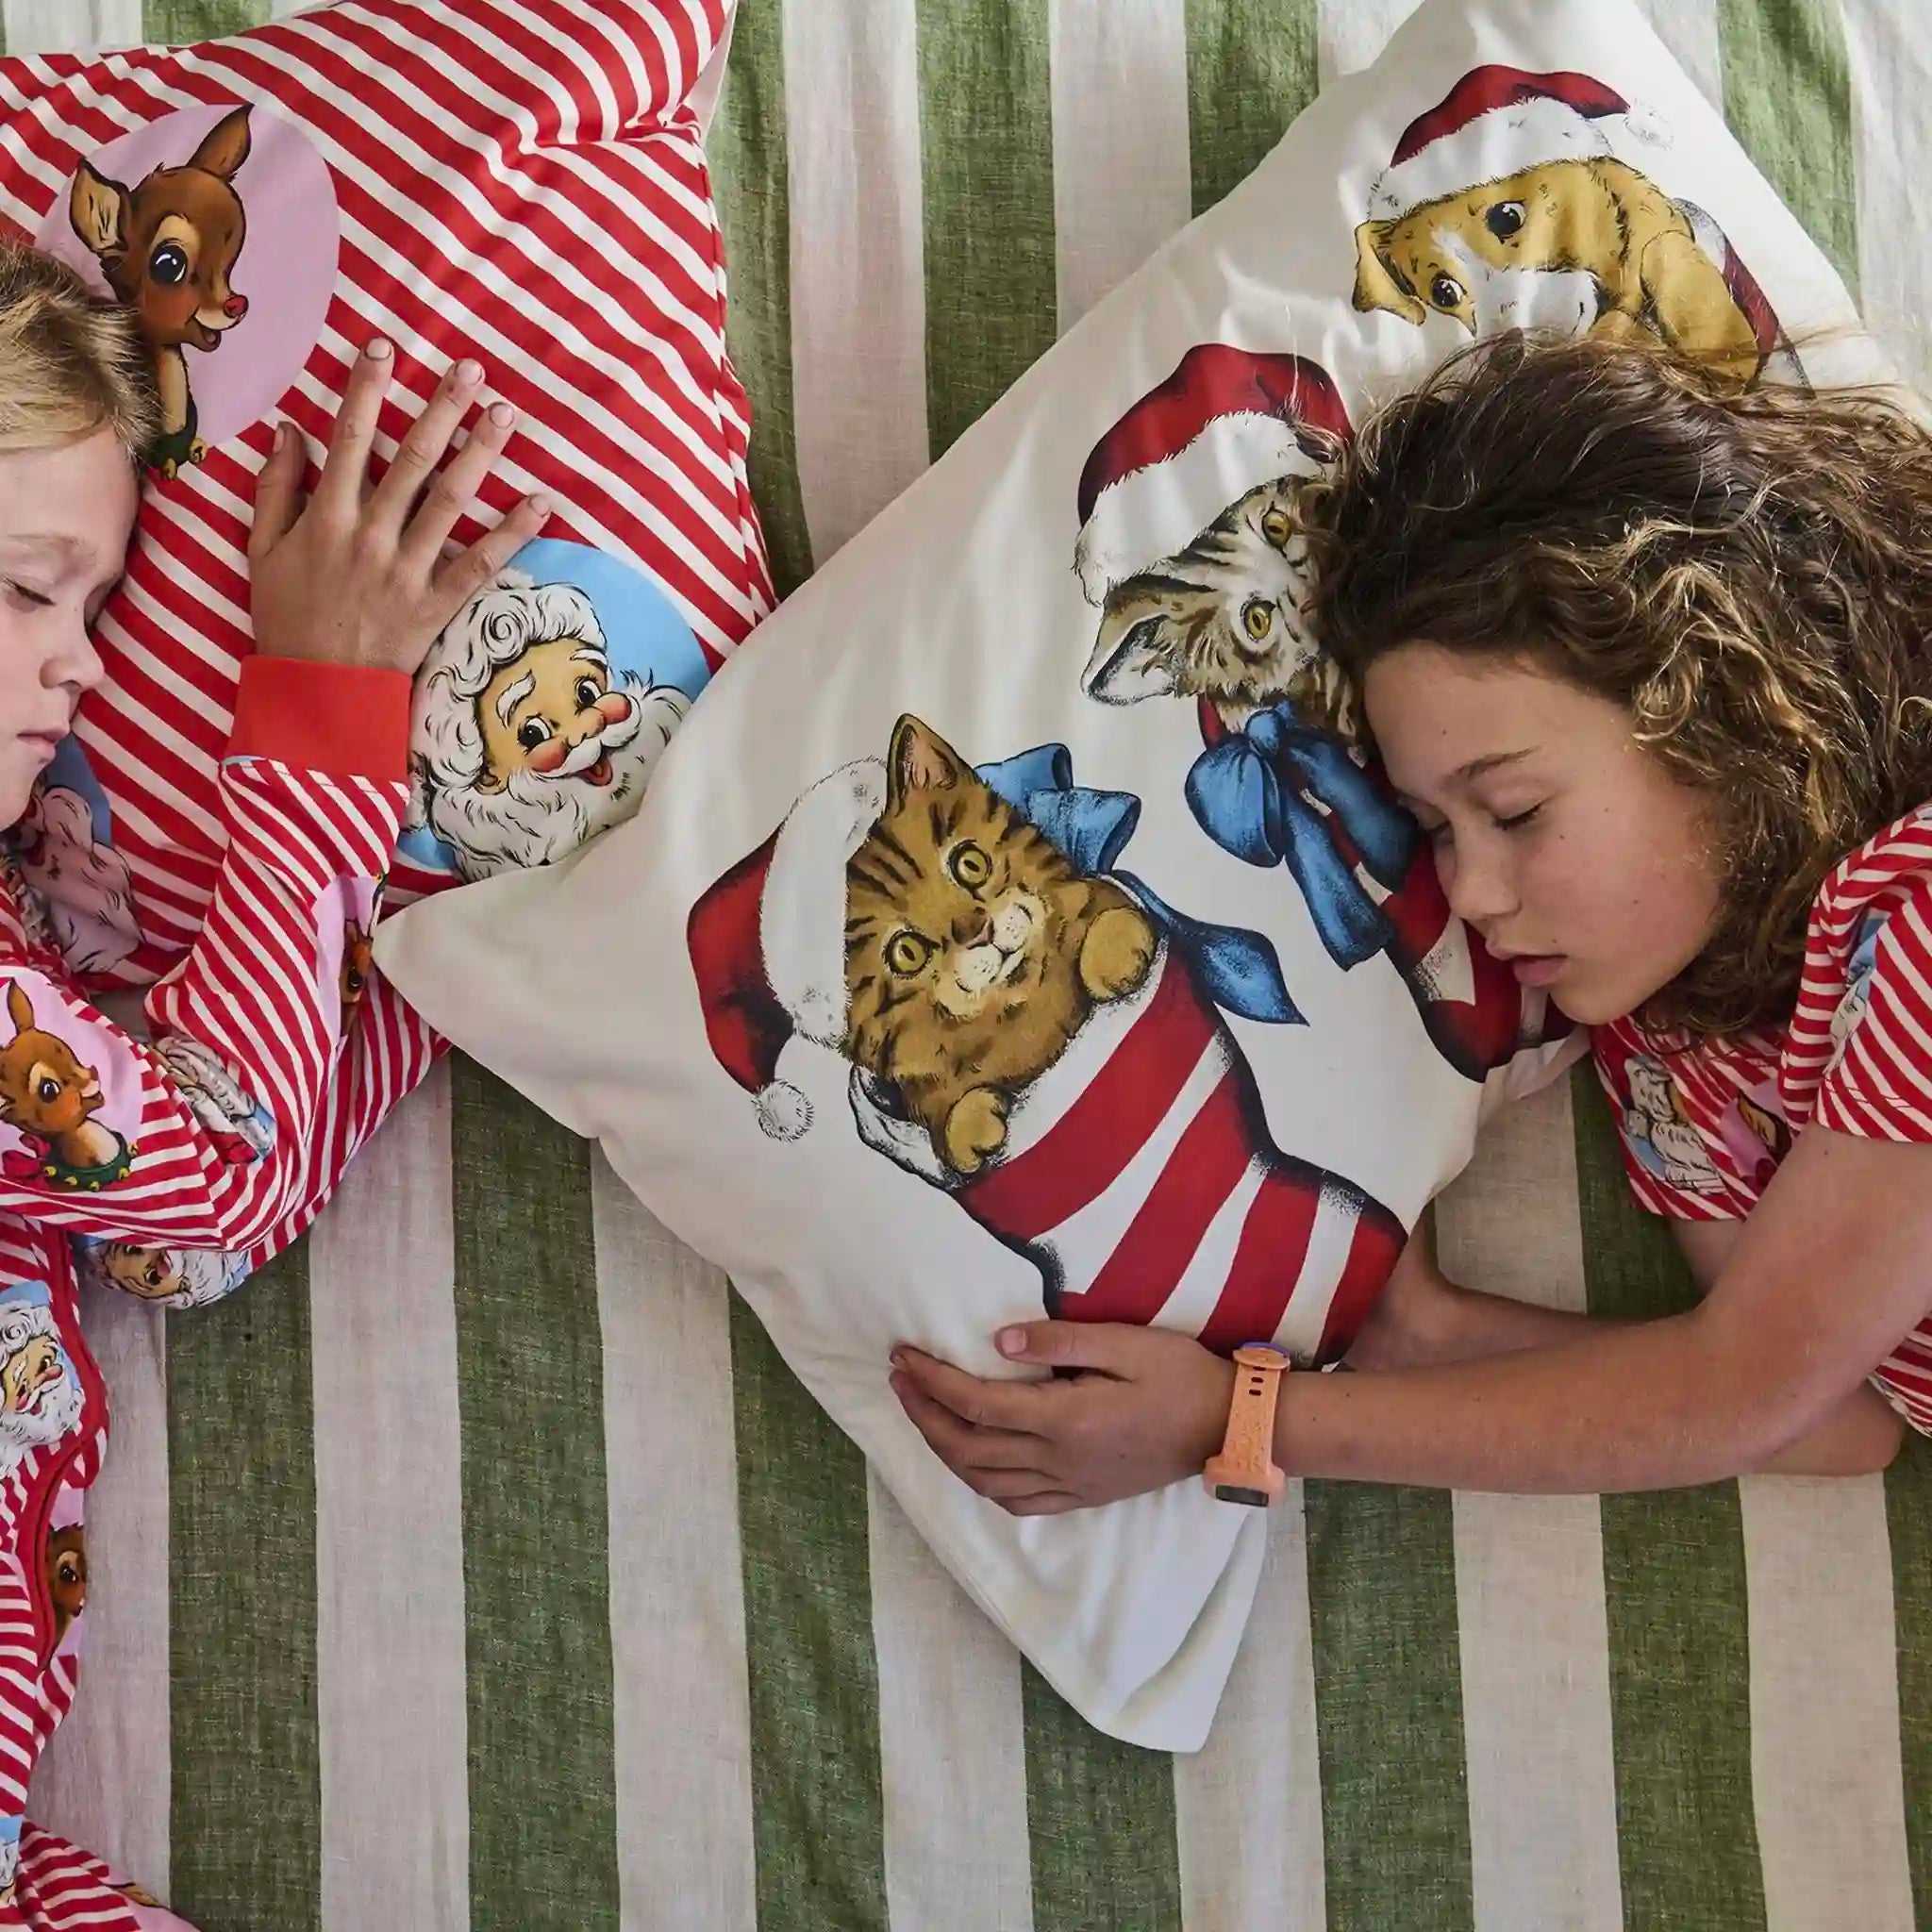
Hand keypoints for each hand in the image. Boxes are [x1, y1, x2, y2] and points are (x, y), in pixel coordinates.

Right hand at [248, 339, 549, 676]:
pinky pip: (481, 562)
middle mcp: (370, 534)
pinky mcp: (437, 603)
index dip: (366, 388)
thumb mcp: (263, 550)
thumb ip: (275, 488)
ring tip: (506, 415)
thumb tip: (289, 429)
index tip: (384, 346)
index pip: (350, 437)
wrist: (317, 689)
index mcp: (326, 516)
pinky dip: (513, 533)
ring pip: (451, 500)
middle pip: (413, 458)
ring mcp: (407, 568)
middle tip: (471, 369)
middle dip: (441, 408)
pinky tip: (542, 502)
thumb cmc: (287, 616)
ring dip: (481, 453)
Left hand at [889, 1321, 1235, 1514]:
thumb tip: (999, 1342)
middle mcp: (1059, 1461)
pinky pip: (1016, 1501)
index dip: (931, 1382)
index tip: (903, 1356)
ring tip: (922, 1413)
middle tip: (899, 1379)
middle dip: (923, 1414)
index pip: (977, 1404)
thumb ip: (1060, 1342)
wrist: (1229, 1427)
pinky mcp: (1082, 1497)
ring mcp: (1069, 1485)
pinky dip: (980, 1481)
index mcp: (1065, 1420)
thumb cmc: (1181, 1375)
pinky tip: (971, 1459)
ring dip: (943, 1449)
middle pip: (968, 1447)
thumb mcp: (1126, 1342)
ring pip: (984, 1481)